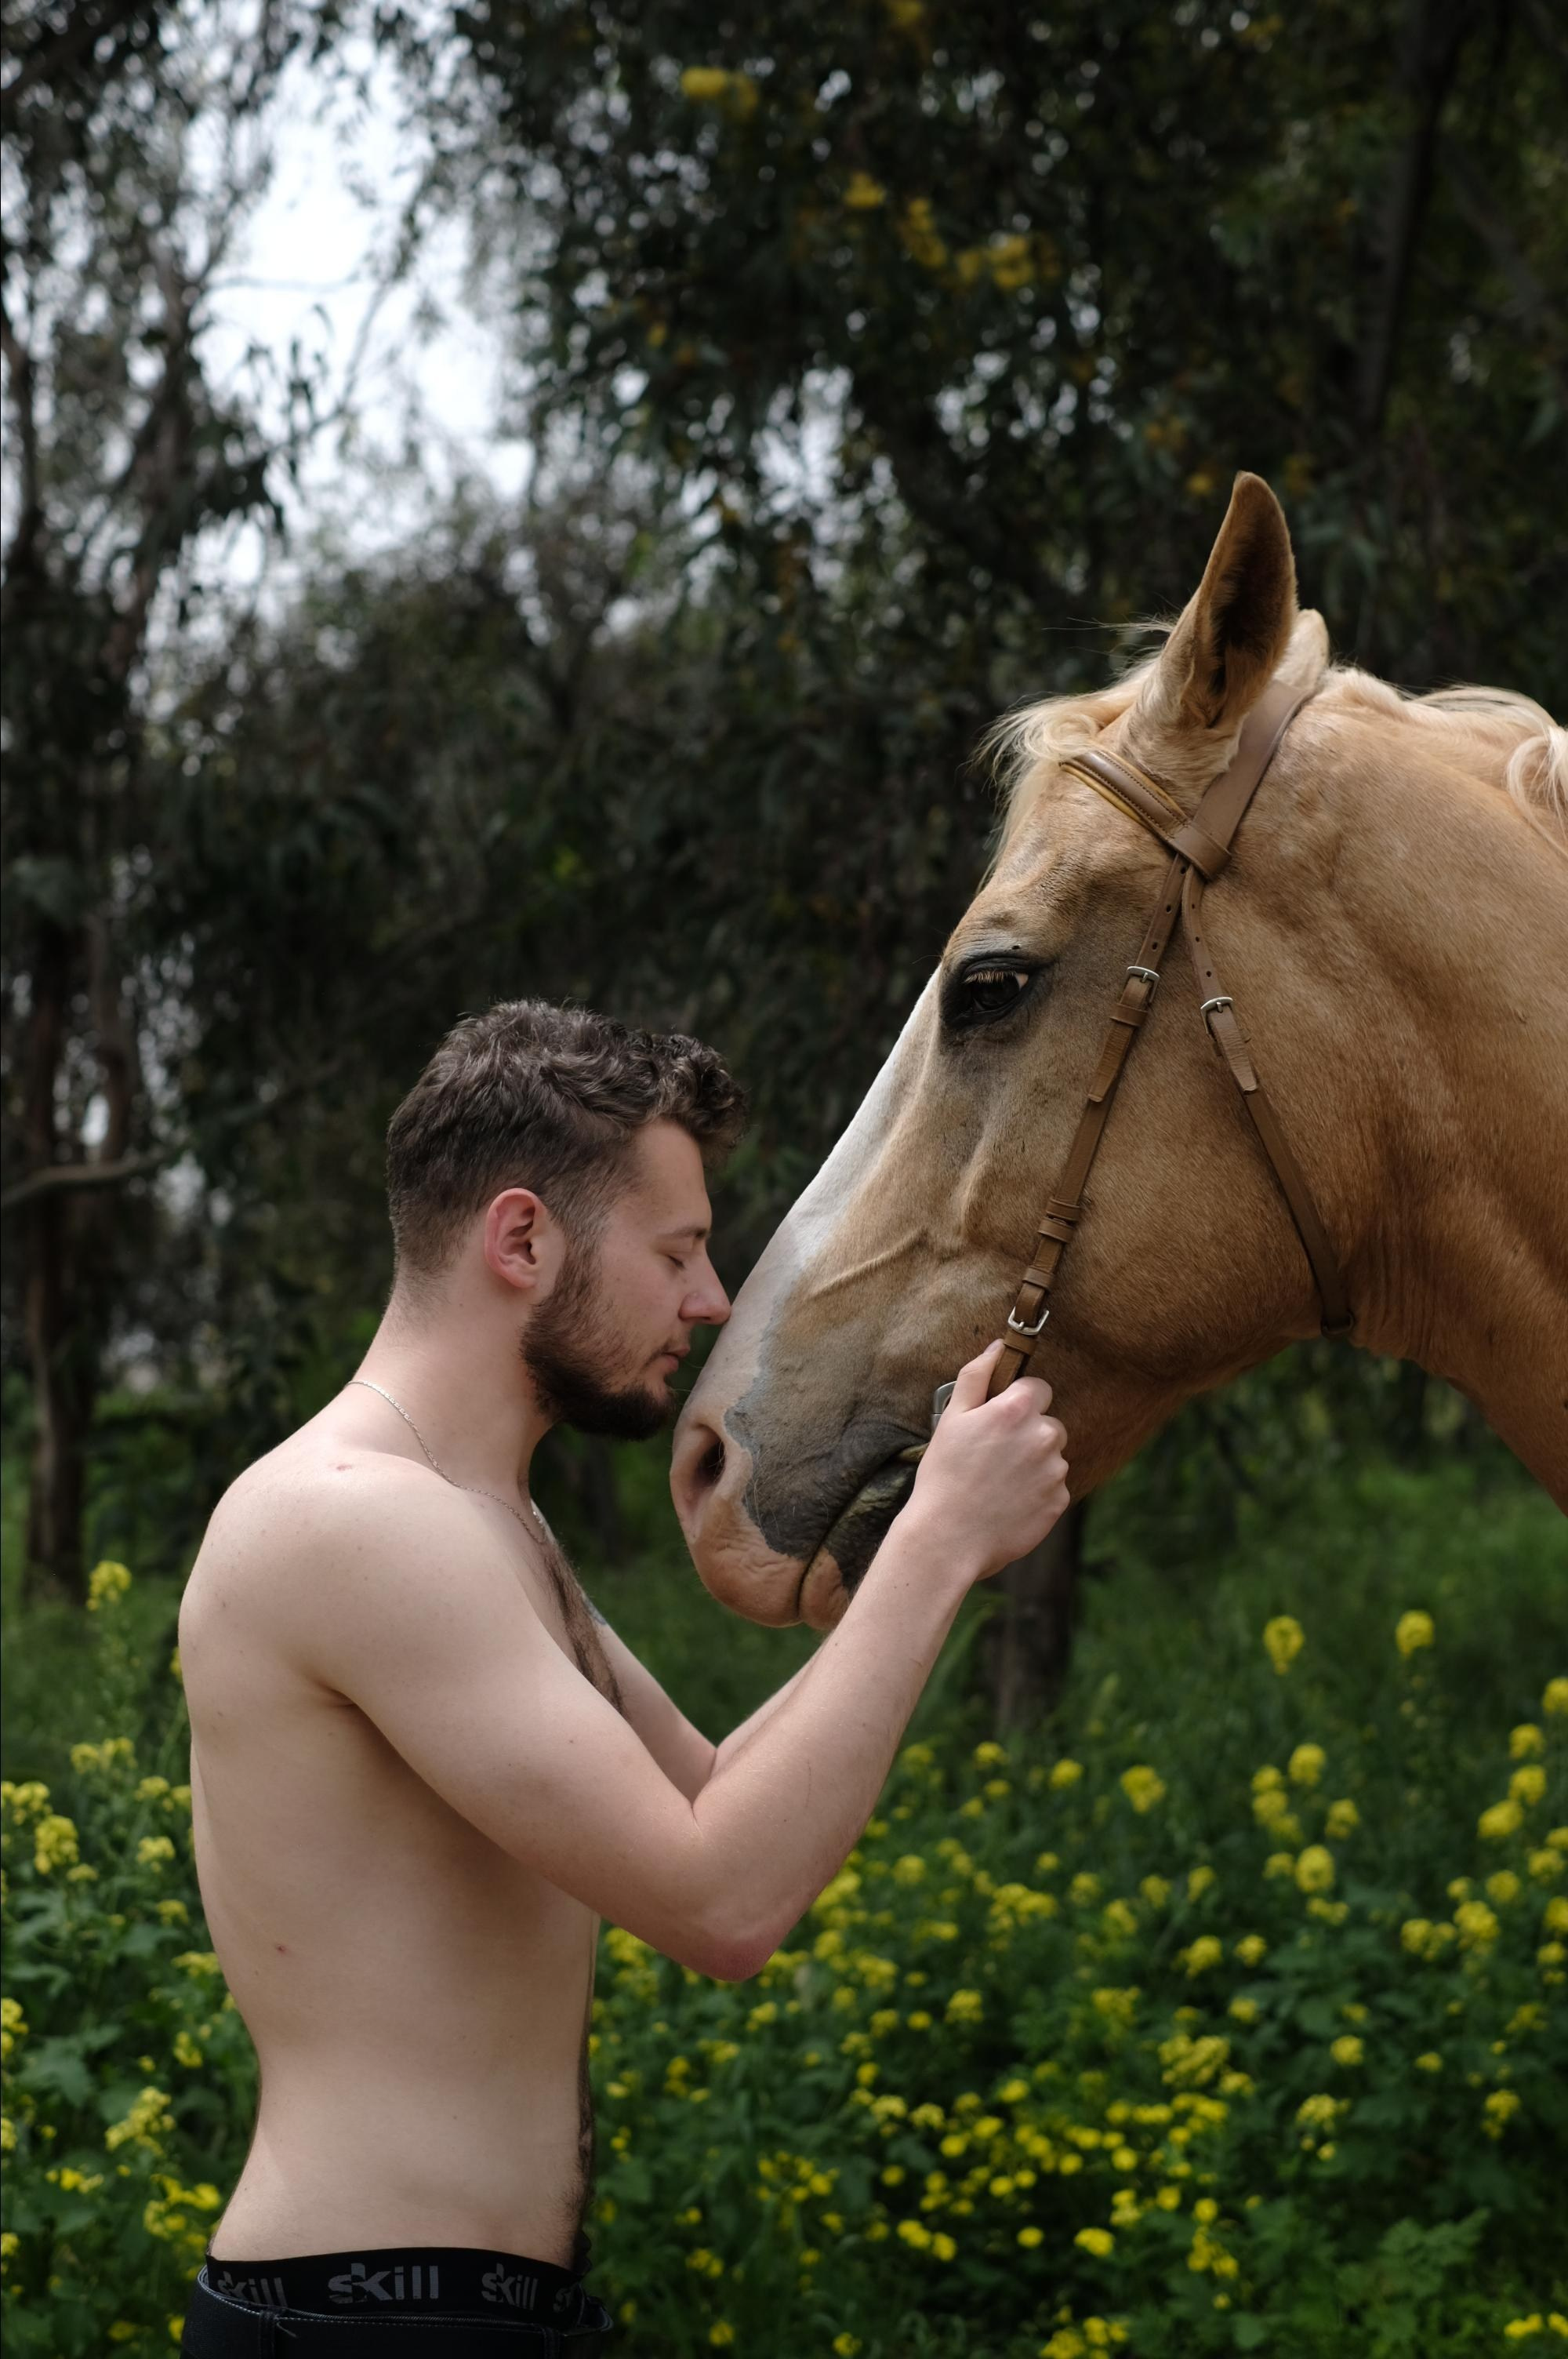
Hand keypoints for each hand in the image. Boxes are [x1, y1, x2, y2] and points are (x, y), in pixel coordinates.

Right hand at [899, 1341, 1069, 1579]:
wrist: (949, 1538)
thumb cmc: (944, 1476)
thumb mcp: (951, 1419)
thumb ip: (976, 1376)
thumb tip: (998, 1347)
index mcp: (1017, 1410)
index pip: (1039, 1388)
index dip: (1018, 1402)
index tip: (998, 1421)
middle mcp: (1044, 1436)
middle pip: (1049, 1423)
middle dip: (1028, 1433)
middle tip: (994, 1456)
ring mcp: (1055, 1471)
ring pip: (1052, 1456)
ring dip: (1033, 1464)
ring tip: (998, 1483)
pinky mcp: (1059, 1502)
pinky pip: (1053, 1487)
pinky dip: (1037, 1492)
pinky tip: (1008, 1502)